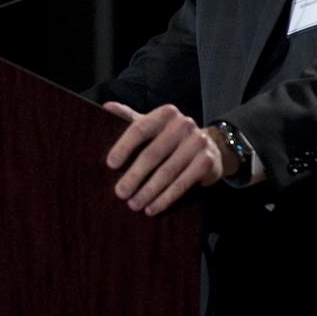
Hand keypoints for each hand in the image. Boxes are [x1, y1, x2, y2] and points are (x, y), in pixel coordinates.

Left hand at [102, 102, 237, 214]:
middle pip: (152, 154)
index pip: (140, 129)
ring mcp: (198, 142)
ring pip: (167, 172)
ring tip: (134, 204)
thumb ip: (130, 117)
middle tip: (120, 193)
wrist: (211, 147)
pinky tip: (152, 208)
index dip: (124, 147)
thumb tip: (106, 107)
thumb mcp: (153, 125)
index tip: (110, 165)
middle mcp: (183, 124)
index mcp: (166, 114)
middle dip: (134, 176)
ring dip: (148, 192)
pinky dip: (165, 198)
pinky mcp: (207, 162)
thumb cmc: (171, 137)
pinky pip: (182, 184)